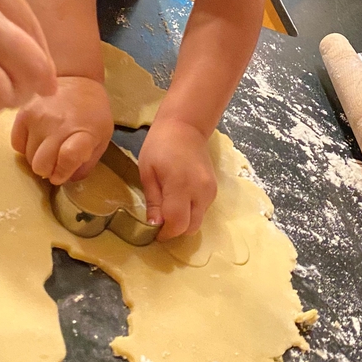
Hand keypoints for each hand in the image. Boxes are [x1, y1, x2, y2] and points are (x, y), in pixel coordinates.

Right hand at [11, 76, 113, 183]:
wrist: (75, 77)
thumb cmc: (92, 112)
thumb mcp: (102, 137)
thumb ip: (87, 162)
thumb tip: (68, 179)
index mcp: (82, 131)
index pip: (67, 159)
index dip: (62, 173)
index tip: (61, 175)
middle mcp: (58, 125)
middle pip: (41, 165)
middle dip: (48, 170)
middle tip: (55, 163)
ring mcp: (37, 119)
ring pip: (28, 158)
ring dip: (38, 159)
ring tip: (48, 149)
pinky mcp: (22, 114)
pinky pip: (16, 144)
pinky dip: (25, 147)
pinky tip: (36, 140)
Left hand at [139, 119, 216, 240]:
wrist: (186, 127)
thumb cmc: (160, 145)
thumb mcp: (148, 172)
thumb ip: (153, 201)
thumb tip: (154, 226)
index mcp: (181, 186)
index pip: (177, 224)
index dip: (165, 233)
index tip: (153, 233)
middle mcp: (200, 192)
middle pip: (190, 227)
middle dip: (174, 230)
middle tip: (160, 223)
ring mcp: (210, 191)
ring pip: (197, 221)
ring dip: (183, 222)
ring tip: (168, 209)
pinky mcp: (214, 190)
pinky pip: (202, 211)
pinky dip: (190, 213)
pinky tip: (179, 201)